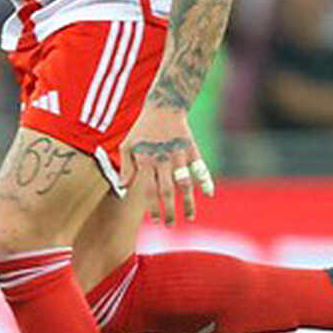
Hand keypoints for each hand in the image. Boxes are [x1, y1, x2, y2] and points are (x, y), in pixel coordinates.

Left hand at [120, 105, 214, 224]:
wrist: (164, 105)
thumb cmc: (142, 129)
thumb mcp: (127, 145)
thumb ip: (125, 168)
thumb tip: (123, 190)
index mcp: (146, 160)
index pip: (148, 189)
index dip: (152, 206)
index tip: (155, 220)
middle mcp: (163, 159)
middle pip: (167, 191)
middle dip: (169, 211)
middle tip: (170, 226)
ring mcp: (179, 155)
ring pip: (185, 183)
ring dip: (188, 202)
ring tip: (190, 218)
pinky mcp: (192, 149)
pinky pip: (200, 168)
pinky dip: (206, 181)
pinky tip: (209, 194)